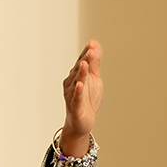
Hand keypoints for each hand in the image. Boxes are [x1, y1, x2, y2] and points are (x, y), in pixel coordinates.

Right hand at [61, 40, 102, 156]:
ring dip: (81, 74)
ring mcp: (72, 95)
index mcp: (77, 76)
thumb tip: (94, 43)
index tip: (92, 44)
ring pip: (77, 83)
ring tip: (85, 64)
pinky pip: (76, 98)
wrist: (82, 122)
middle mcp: (72, 84)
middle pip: (79, 71)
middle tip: (90, 51)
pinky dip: (78, 92)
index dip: (87, 54)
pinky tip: (80, 85)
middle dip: (85, 61)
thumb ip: (95, 63)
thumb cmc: (88, 100)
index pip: (81, 62)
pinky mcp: (75, 107)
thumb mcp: (94, 79)